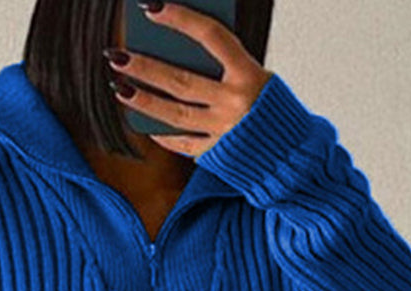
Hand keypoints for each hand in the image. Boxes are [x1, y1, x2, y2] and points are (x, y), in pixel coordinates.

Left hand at [106, 1, 274, 158]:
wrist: (294, 155)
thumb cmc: (271, 108)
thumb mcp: (258, 77)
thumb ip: (225, 66)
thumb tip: (178, 54)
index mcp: (250, 75)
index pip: (211, 37)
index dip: (181, 19)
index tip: (152, 7)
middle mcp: (235, 104)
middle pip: (181, 81)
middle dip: (145, 67)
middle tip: (116, 55)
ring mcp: (223, 132)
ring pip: (174, 115)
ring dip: (143, 101)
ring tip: (120, 88)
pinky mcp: (217, 154)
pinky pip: (183, 143)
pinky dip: (163, 133)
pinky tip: (145, 124)